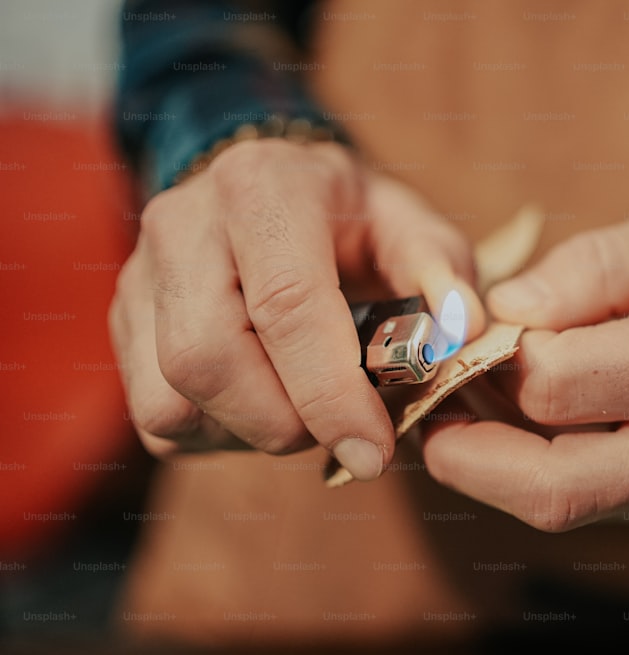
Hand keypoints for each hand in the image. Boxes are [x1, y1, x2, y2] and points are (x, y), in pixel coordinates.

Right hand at [109, 139, 483, 479]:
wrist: (267, 190)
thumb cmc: (349, 218)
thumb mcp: (409, 225)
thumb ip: (441, 270)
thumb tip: (463, 330)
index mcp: (261, 187)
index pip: (284, 304)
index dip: (329, 392)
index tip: (374, 451)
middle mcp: (182, 225)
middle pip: (207, 361)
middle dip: (286, 422)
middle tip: (345, 426)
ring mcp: (139, 276)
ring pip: (172, 401)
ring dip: (252, 431)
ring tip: (305, 403)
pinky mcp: (123, 324)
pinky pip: (158, 417)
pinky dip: (220, 433)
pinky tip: (266, 401)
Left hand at [421, 211, 628, 530]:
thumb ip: (591, 269)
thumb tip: (504, 310)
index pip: (557, 387)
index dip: (496, 358)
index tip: (482, 328)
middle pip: (548, 486)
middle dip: (465, 451)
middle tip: (428, 407)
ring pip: (558, 505)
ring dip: (489, 466)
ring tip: (465, 407)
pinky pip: (584, 502)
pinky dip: (531, 468)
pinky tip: (520, 422)